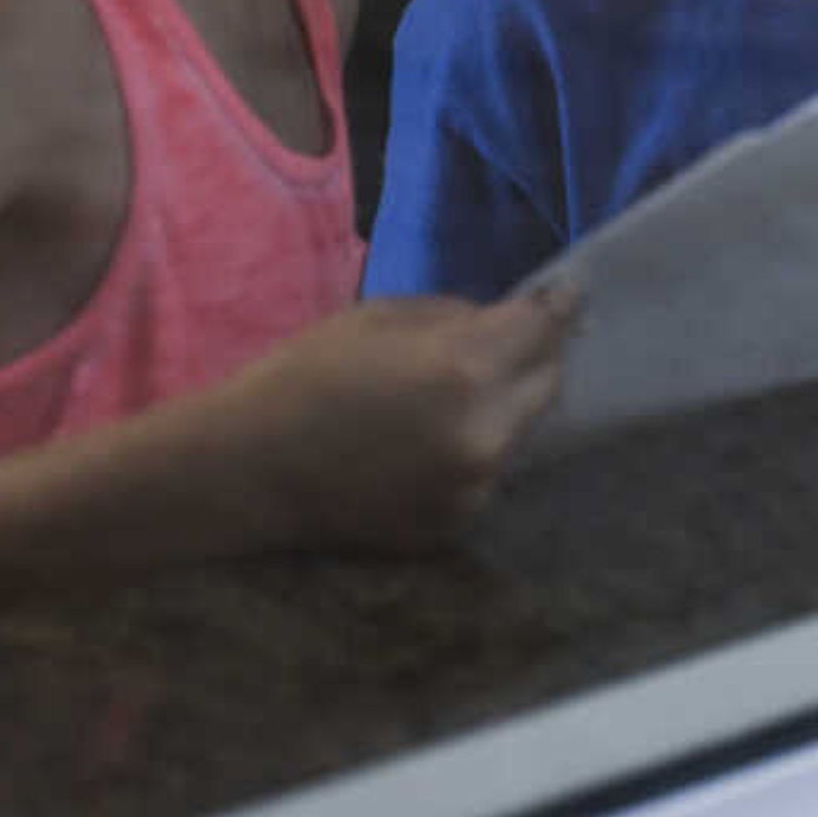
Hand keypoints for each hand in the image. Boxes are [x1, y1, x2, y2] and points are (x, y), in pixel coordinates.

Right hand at [208, 288, 576, 550]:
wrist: (247, 469)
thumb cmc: (306, 375)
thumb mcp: (384, 318)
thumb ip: (458, 318)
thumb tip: (507, 321)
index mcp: (466, 369)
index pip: (546, 329)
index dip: (560, 305)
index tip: (569, 291)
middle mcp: (485, 434)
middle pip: (548, 383)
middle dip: (533, 357)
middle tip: (506, 340)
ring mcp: (473, 488)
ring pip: (520, 431)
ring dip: (502, 407)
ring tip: (449, 395)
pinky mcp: (455, 525)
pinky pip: (486, 472)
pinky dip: (472, 450)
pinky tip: (425, 441)